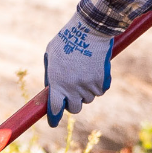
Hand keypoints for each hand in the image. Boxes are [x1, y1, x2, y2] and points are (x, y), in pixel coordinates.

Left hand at [43, 10, 112, 126]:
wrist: (89, 30)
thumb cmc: (66, 40)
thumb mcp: (50, 55)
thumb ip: (50, 74)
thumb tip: (51, 89)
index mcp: (57, 82)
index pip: (55, 108)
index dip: (54, 117)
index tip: (53, 122)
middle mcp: (72, 88)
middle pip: (74, 109)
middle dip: (72, 103)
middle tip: (72, 93)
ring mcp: (88, 86)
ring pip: (88, 99)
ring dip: (85, 92)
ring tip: (83, 73)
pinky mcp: (101, 82)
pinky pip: (99, 91)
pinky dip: (97, 85)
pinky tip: (93, 71)